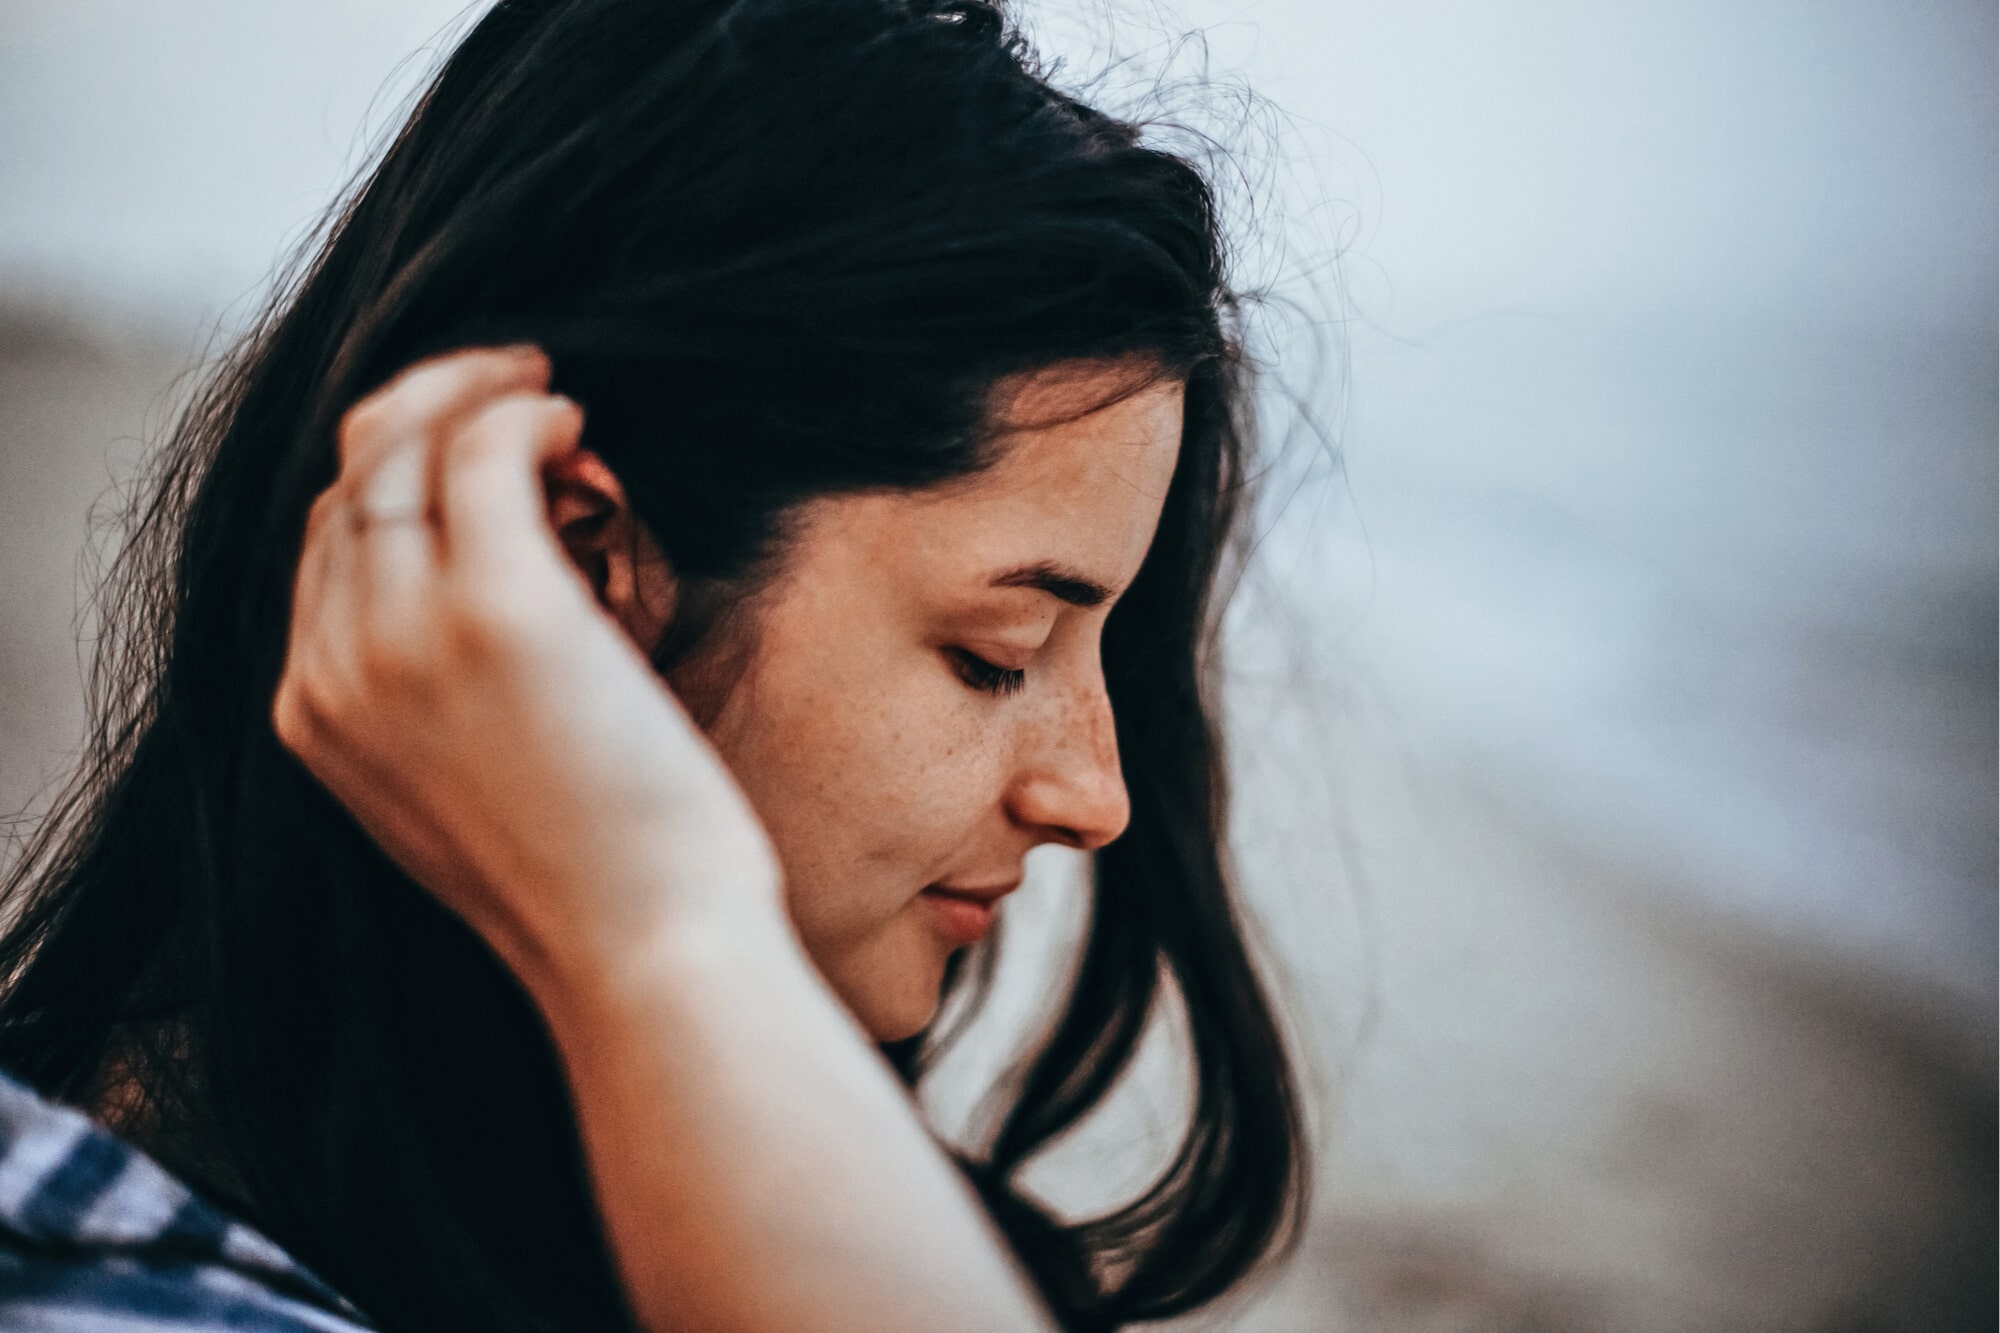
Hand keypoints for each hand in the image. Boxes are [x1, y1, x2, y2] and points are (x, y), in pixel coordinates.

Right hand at [274, 345, 781, 996]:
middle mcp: (336, 669)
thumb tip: (479, 598)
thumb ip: (434, 698)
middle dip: (424, 413)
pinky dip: (525, 417)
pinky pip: (483, 454)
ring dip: (472, 395)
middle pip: (351, 484)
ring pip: (402, 451)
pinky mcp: (495, 609)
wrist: (642, 950)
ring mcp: (406, 635)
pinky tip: (574, 425)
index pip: (326, 549)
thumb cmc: (591, 875)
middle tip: (511, 388)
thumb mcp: (468, 789)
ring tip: (548, 397)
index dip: (393, 478)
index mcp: (316, 717)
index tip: (464, 447)